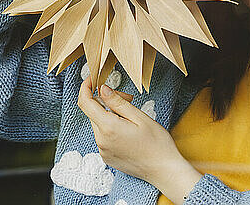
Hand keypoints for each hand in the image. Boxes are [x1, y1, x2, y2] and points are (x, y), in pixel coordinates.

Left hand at [77, 79, 201, 203]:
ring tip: (131, 117)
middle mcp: (101, 140)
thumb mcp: (140, 117)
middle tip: (128, 99)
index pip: (86, 103)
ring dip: (110, 114)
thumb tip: (102, 89)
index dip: (86, 87)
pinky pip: (103, 136)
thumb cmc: (157, 143)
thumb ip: (118, 102)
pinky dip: (111, 127)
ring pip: (98, 123)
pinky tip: (128, 130)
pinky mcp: (107, 157)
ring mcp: (102, 150)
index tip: (92, 78)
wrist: (164, 170)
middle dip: (106, 101)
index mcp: (108, 127)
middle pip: (94, 112)